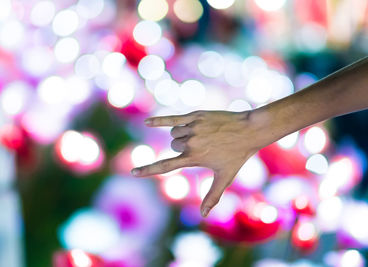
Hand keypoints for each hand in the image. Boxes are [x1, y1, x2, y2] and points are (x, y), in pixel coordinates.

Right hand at [131, 110, 269, 216]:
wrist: (249, 130)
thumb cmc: (237, 155)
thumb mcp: (225, 177)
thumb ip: (213, 196)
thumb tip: (204, 215)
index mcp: (194, 158)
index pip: (165, 166)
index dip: (147, 170)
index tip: (133, 172)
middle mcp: (190, 142)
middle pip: (173, 146)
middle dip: (181, 148)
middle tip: (203, 146)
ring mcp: (192, 128)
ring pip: (175, 133)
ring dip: (181, 136)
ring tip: (201, 135)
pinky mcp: (195, 116)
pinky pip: (173, 118)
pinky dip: (159, 121)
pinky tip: (148, 123)